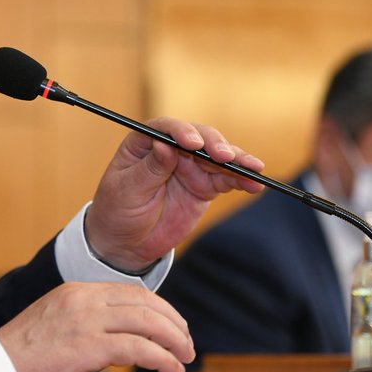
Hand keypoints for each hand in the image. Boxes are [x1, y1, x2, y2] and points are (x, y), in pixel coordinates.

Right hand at [0, 282, 194, 371]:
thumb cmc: (20, 358)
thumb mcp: (56, 326)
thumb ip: (86, 324)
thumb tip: (120, 341)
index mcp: (76, 291)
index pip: (132, 292)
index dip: (160, 308)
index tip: (174, 326)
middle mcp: (83, 299)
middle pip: (145, 303)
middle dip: (173, 323)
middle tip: (187, 343)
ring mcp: (84, 321)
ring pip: (147, 322)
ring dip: (174, 341)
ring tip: (185, 358)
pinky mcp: (85, 347)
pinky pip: (137, 348)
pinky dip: (161, 358)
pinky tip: (170, 369)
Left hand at [86, 117, 264, 272]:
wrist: (126, 242)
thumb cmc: (117, 211)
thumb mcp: (127, 190)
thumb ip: (149, 169)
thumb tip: (165, 145)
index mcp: (145, 142)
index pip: (166, 128)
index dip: (182, 131)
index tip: (192, 144)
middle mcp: (171, 149)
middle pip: (199, 138)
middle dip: (215, 145)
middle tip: (225, 157)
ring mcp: (190, 167)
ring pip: (217, 157)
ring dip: (237, 161)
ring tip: (253, 168)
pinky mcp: (204, 186)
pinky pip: (226, 180)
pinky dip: (241, 180)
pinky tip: (255, 184)